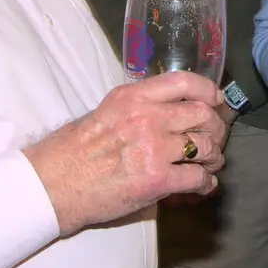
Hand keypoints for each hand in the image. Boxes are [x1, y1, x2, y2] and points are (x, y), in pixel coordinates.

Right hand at [24, 71, 228, 236]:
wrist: (52, 184)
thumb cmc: (72, 151)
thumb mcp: (105, 112)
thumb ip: (138, 108)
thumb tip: (170, 113)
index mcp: (133, 96)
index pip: (183, 81)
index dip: (208, 90)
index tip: (216, 100)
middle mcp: (147, 116)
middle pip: (201, 113)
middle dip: (216, 127)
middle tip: (216, 139)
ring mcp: (153, 147)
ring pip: (204, 146)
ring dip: (214, 156)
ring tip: (212, 163)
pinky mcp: (156, 179)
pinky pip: (196, 178)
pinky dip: (206, 183)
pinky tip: (204, 186)